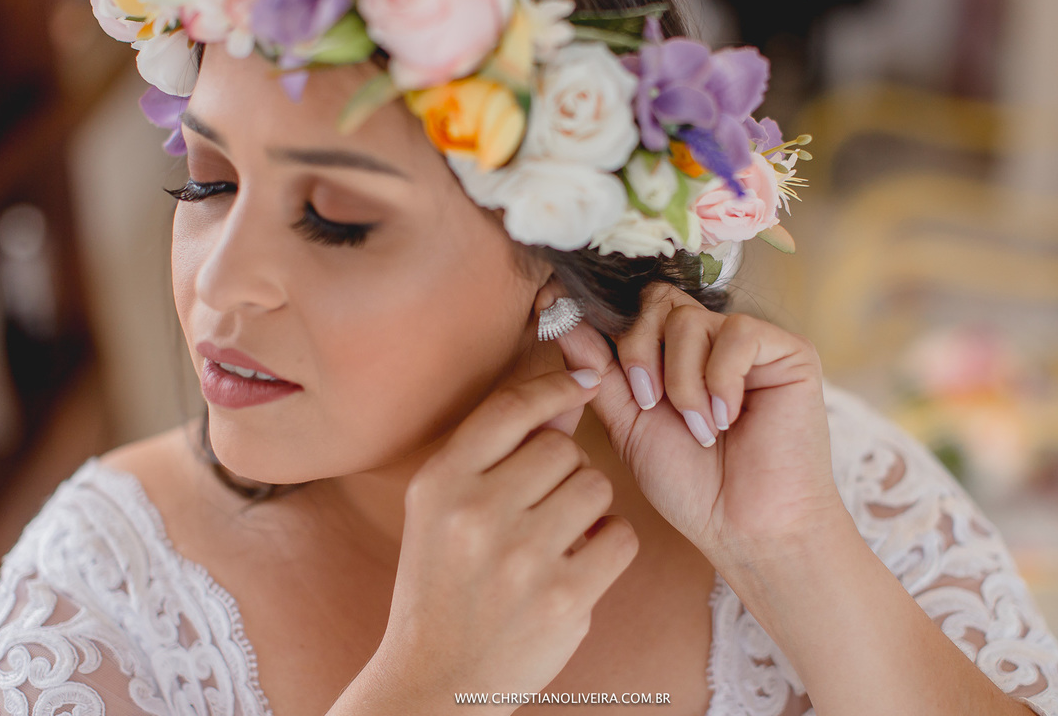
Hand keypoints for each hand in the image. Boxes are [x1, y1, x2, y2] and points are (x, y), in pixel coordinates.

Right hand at [343, 369, 637, 715]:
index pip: (512, 408)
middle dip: (566, 470)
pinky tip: (582, 562)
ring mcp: (520, 557)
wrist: (436, 677)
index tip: (586, 380)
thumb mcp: (445, 508)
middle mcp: (475, 513)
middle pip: (563, 448)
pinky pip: (621, 535)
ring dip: (591, 507)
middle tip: (545, 506)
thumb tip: (568, 395)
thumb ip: (501, 451)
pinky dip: (610, 545)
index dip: (557, 385)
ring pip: (597, 486)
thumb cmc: (443, 581)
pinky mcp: (563, 597)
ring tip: (561, 536)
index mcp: (440, 482)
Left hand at [555, 285, 845, 568]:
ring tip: (700, 429)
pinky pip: (738, 333)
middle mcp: (710, 339)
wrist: (745, 528)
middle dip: (640, 352)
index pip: (633, 307)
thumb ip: (598, 370)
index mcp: (671, 354)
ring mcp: (749, 343)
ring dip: (682, 382)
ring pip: (689, 318)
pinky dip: (722, 380)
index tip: (553, 307)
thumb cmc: (691, 486)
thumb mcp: (628, 424)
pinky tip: (728, 419)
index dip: (598, 311)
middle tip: (650, 403)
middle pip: (656, 301)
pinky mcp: (788, 351)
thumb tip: (557, 317)